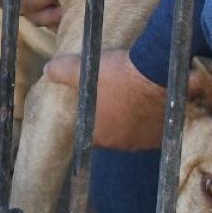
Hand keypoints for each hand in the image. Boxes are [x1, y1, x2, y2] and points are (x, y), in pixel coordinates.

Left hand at [42, 48, 167, 151]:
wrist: (159, 73)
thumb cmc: (119, 75)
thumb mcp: (85, 69)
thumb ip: (62, 70)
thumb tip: (48, 69)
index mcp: (100, 135)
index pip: (88, 132)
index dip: (89, 117)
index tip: (92, 101)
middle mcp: (123, 144)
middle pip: (112, 132)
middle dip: (111, 118)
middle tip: (112, 96)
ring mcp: (145, 141)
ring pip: (133, 132)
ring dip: (131, 119)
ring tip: (131, 97)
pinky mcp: (164, 133)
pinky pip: (153, 130)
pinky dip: (150, 119)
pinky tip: (149, 103)